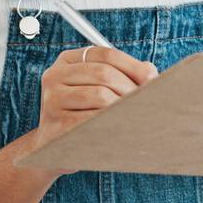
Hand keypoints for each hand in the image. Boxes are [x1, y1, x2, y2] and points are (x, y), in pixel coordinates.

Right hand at [33, 46, 157, 175]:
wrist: (57, 147)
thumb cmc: (86, 112)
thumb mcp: (101, 87)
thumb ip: (125, 75)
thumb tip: (150, 73)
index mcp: (68, 61)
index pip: (105, 54)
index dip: (133, 66)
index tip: (151, 79)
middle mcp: (54, 76)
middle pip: (104, 73)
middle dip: (130, 88)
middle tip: (146, 101)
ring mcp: (51, 100)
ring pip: (100, 95)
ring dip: (123, 106)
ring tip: (135, 114)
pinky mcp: (55, 125)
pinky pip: (91, 120)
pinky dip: (112, 123)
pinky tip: (122, 127)